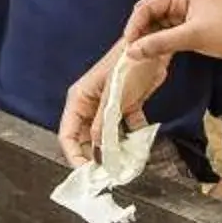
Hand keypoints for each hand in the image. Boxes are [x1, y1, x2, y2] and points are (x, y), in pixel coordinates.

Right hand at [58, 47, 165, 165]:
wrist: (154, 46)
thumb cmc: (128, 65)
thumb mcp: (113, 99)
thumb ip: (103, 126)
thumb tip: (98, 154)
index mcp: (79, 100)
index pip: (68, 135)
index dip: (74, 156)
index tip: (87, 175)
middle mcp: (91, 106)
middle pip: (86, 139)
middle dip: (95, 157)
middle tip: (107, 176)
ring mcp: (109, 107)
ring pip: (107, 136)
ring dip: (115, 150)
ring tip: (125, 166)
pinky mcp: (127, 105)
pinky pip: (126, 128)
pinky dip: (133, 138)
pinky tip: (140, 148)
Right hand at [120, 0, 221, 67]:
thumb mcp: (194, 37)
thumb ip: (161, 43)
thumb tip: (131, 51)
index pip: (146, 6)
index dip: (134, 26)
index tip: (127, 46)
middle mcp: (181, 0)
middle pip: (149, 16)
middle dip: (139, 33)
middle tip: (130, 54)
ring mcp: (186, 14)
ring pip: (157, 27)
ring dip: (148, 40)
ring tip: (139, 58)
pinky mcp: (192, 28)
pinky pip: (167, 35)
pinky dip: (159, 45)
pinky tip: (153, 58)